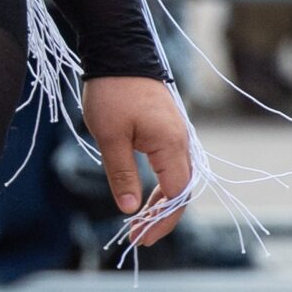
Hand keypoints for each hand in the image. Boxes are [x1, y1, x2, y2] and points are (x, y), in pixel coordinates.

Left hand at [80, 75, 191, 250]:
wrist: (119, 52)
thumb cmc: (112, 91)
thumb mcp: (109, 137)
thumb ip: (121, 174)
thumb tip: (129, 210)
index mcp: (172, 144)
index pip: (177, 194)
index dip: (161, 219)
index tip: (140, 237)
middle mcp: (182, 142)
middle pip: (182, 191)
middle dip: (162, 218)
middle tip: (138, 239)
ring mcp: (177, 136)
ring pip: (178, 180)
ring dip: (162, 204)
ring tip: (139, 225)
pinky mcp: (168, 132)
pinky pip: (172, 167)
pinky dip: (161, 187)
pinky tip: (145, 199)